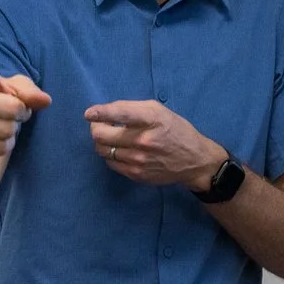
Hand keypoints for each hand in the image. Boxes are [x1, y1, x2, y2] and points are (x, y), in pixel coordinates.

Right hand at [0, 62, 51, 171]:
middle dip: (20, 113)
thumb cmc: (0, 101)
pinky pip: (0, 147)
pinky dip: (5, 145)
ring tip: (2, 124)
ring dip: (12, 131)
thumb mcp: (18, 90)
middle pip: (12, 108)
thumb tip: (45, 100)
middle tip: (13, 113)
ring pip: (6, 130)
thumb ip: (31, 92)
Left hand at [85, 100, 224, 189]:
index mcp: (152, 119)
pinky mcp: (136, 174)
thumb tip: (106, 112)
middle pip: (102, 135)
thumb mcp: (160, 111)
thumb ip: (134, 109)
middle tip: (99, 124)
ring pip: (102, 150)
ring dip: (101, 142)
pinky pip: (110, 163)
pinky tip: (120, 150)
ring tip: (111, 137)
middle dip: (96, 127)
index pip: (121, 114)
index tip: (89, 113)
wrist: (194, 161)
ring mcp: (138, 160)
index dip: (101, 113)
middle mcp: (144, 140)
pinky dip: (110, 154)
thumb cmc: (176, 131)